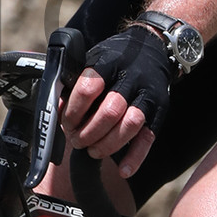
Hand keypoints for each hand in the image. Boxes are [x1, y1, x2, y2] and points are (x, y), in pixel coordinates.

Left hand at [60, 24, 173, 178]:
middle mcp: (130, 78)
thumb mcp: (93, 59)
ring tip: (94, 150)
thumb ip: (76, 82)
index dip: (74, 110)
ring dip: (108, 145)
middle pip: (110, 111)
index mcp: (108, 62)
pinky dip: (136, 157)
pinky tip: (123, 169)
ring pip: (130, 125)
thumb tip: (57, 109)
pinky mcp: (159, 111)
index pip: (89, 88)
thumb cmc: (115, 59)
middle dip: (89, 132)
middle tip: (78, 140)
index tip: (67, 122)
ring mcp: (147, 95)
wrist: (152, 48)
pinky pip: (148, 138)